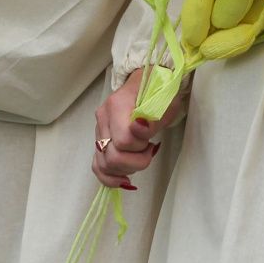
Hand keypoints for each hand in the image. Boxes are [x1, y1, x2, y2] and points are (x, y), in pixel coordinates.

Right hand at [91, 69, 183, 189]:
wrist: (148, 83)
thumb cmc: (159, 93)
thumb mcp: (165, 102)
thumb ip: (154, 119)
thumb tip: (140, 128)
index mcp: (117, 104)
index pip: (123, 140)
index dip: (141, 146)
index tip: (151, 138)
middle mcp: (103, 118)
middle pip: (112, 157)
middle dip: (135, 161)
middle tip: (149, 150)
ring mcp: (98, 130)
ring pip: (103, 165)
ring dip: (125, 169)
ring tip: (139, 157)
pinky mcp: (99, 141)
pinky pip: (97, 166)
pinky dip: (110, 177)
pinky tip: (124, 179)